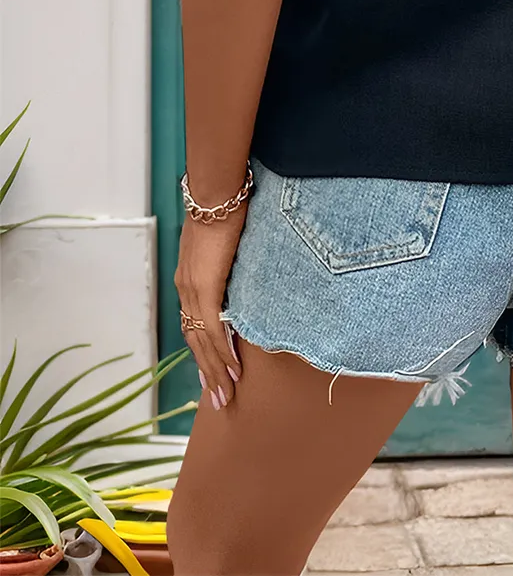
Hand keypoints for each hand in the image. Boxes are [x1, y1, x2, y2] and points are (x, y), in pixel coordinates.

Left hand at [174, 208, 245, 408]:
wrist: (215, 193)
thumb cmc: (226, 207)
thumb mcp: (227, 241)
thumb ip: (231, 261)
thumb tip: (247, 270)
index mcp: (189, 278)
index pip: (194, 324)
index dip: (203, 350)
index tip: (213, 372)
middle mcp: (186, 289)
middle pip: (195, 340)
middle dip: (208, 371)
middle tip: (220, 398)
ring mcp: (193, 291)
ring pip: (202, 342)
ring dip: (215, 369)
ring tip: (227, 393)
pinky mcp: (204, 289)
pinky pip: (212, 331)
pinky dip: (222, 353)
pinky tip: (232, 370)